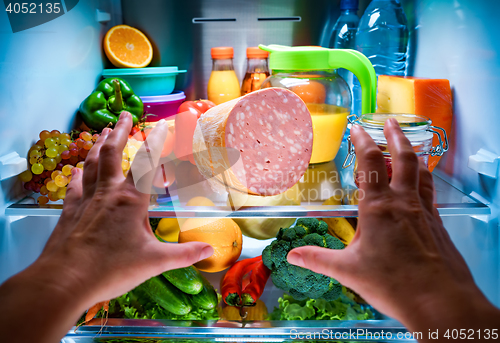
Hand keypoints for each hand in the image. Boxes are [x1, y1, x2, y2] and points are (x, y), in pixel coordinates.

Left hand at [0, 112, 212, 342]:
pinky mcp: (69, 211)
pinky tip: (77, 169)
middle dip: (119, 131)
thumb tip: (210, 250)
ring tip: (102, 132)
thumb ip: (184, 254)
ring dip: (97, 145)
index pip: (146, 162)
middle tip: (123, 115)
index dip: (156, 141)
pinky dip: (78, 174)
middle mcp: (107, 193)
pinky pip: (75, 185)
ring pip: (91, 164)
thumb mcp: (154, 262)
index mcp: (130, 200)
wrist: (64, 280)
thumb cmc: (111, 269)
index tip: (162, 124)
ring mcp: (86, 200)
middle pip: (112, 153)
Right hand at [288, 119, 498, 337]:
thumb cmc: (392, 283)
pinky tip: (419, 188)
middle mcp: (403, 202)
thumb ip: (317, 259)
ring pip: (421, 173)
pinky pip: (430, 193)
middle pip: (403, 158)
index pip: (370, 163)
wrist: (439, 301)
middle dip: (396, 136)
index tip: (357, 127)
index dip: (362, 142)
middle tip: (391, 121)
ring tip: (409, 146)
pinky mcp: (438, 224)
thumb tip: (292, 256)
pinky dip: (423, 181)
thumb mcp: (348, 271)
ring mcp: (424, 212)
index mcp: (378, 208)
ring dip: (414, 154)